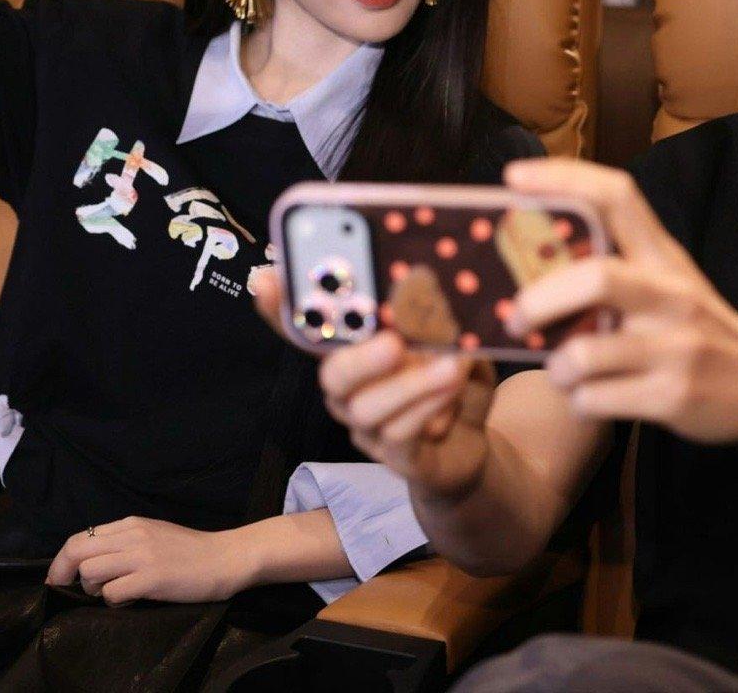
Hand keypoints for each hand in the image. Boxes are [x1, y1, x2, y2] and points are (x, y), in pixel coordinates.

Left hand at [45, 517, 252, 604]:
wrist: (226, 558)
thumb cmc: (190, 551)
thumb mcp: (153, 534)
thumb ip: (124, 542)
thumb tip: (90, 561)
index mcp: (131, 524)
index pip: (79, 538)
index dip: (61, 561)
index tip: (59, 578)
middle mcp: (133, 536)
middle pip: (76, 553)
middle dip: (64, 575)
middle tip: (70, 590)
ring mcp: (142, 557)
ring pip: (90, 573)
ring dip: (94, 589)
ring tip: (113, 593)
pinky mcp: (151, 578)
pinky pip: (111, 593)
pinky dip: (114, 601)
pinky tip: (130, 599)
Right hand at [250, 268, 496, 501]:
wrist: (474, 445)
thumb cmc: (454, 380)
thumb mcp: (455, 342)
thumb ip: (439, 320)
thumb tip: (433, 297)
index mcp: (354, 352)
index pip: (309, 328)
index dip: (282, 308)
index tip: (264, 279)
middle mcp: (349, 392)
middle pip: (332, 376)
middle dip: (359, 358)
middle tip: (394, 342)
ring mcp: (368, 428)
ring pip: (368, 409)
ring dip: (411, 385)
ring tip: (451, 366)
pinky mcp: (396, 458)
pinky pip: (400, 435)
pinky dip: (429, 410)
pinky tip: (454, 393)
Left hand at [505, 159, 737, 443]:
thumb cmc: (700, 328)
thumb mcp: (669, 282)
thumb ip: (616, 264)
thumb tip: (530, 259)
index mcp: (664, 256)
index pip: (616, 195)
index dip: (562, 178)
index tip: (512, 178)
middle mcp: (671, 294)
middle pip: (595, 276)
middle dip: (538, 300)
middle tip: (513, 318)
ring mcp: (675, 347)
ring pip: (583, 354)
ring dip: (557, 369)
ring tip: (564, 372)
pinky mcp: (674, 396)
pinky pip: (595, 400)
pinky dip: (579, 402)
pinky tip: (593, 398)